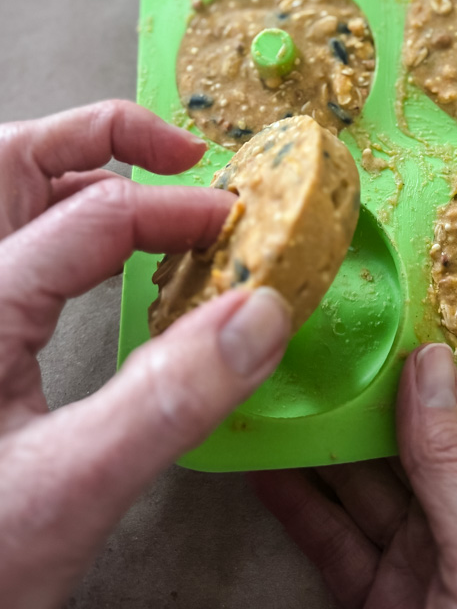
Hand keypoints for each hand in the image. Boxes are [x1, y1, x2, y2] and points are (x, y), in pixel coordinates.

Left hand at [0, 100, 290, 608]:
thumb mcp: (71, 489)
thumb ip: (169, 400)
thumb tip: (259, 317)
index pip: (93, 214)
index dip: (179, 209)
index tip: (239, 225)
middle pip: (15, 161)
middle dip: (104, 139)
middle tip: (180, 152)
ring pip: (11, 197)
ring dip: (83, 174)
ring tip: (151, 184)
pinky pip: (19, 247)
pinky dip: (73, 227)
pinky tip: (111, 255)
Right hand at [253, 343, 456, 608]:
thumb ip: (451, 457)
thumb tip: (428, 364)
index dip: (411, 367)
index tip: (366, 325)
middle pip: (400, 442)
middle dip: (353, 402)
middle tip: (305, 355)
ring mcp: (424, 558)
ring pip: (359, 489)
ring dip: (316, 449)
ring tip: (277, 401)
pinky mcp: (384, 600)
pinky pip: (335, 545)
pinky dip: (299, 510)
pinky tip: (270, 474)